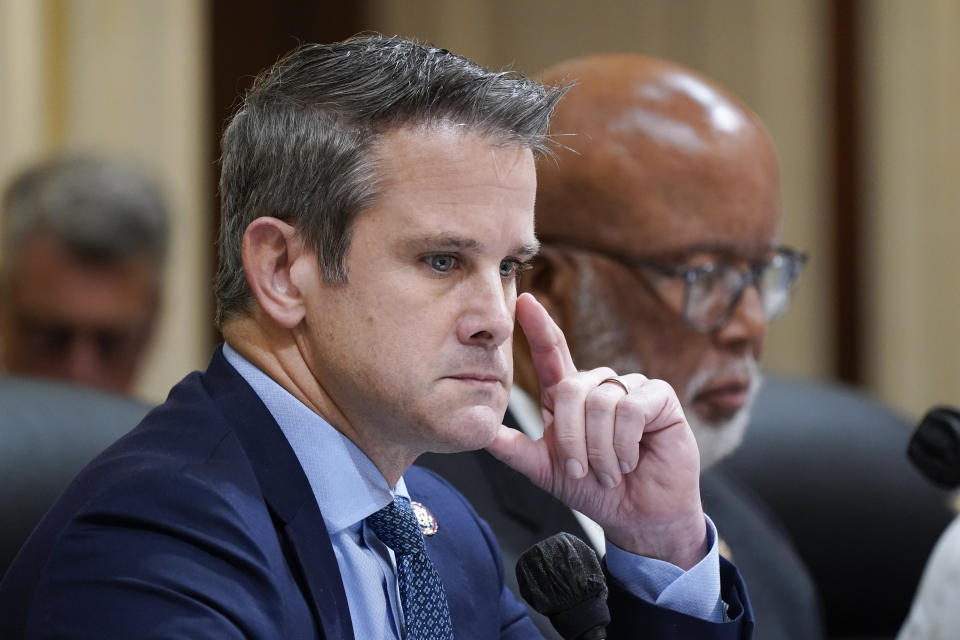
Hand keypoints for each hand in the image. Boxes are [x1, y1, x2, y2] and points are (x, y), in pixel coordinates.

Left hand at [486, 293, 706, 568]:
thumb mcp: (546, 469)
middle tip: (582, 471)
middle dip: (571, 439)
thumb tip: (477, 430)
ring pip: (600, 401)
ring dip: (600, 448)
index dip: (539, 326)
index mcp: (570, 396)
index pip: (552, 352)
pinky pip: (630, 408)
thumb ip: (513, 448)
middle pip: (570, 388)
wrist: (639, 517)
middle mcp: (599, 386)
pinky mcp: (659, 396)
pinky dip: (625, 442)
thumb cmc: (595, 489)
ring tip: (608, 471)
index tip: (523, 301)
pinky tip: (631, 460)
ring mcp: (630, 388)